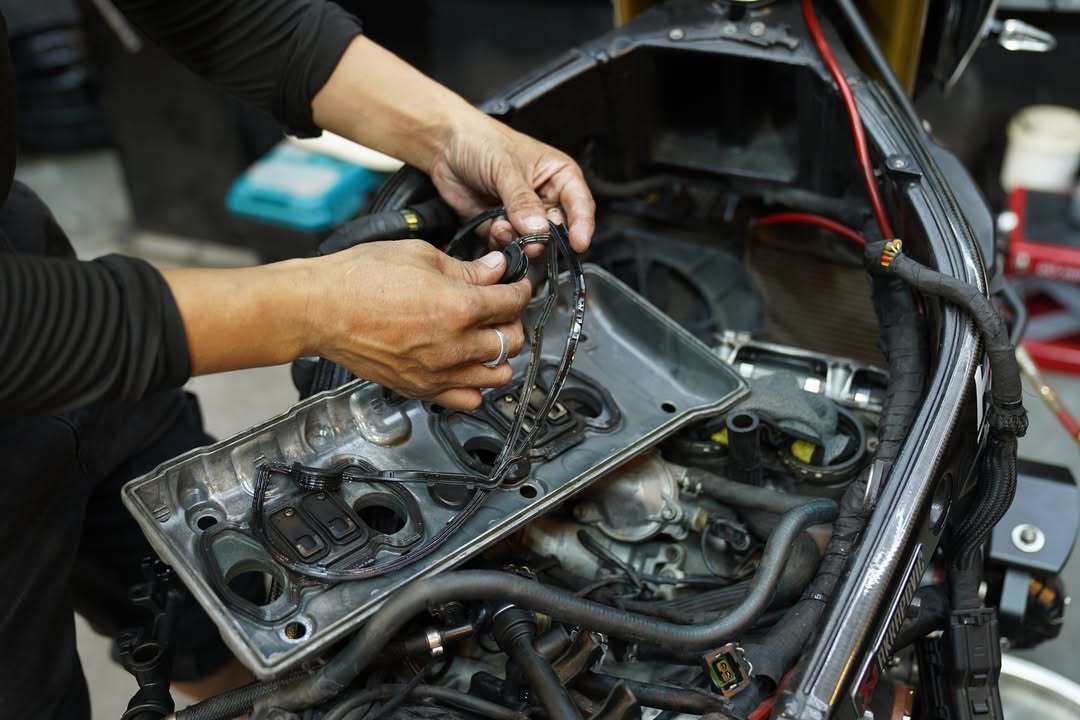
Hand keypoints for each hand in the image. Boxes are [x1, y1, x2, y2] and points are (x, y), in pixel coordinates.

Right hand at [305, 240, 529, 408]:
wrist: (319, 309)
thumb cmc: (358, 279)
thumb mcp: (420, 256)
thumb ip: (465, 268)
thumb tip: (495, 269)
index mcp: (458, 308)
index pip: (513, 303)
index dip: (520, 290)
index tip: (517, 286)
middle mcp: (453, 346)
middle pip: (512, 342)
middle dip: (512, 322)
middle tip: (501, 310)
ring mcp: (437, 373)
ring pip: (497, 376)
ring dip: (498, 356)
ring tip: (486, 339)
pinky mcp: (419, 388)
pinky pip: (466, 400)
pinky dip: (475, 385)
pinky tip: (465, 366)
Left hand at [430, 119, 595, 252]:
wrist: (445, 146)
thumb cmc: (482, 141)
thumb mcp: (506, 168)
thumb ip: (522, 201)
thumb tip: (538, 229)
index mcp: (559, 175)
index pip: (580, 205)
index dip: (582, 226)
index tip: (578, 243)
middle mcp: (545, 197)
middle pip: (557, 230)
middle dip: (543, 238)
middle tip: (530, 241)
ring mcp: (523, 214)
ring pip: (533, 242)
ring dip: (519, 241)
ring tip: (502, 226)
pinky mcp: (502, 225)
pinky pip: (509, 246)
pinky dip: (502, 243)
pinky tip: (493, 227)